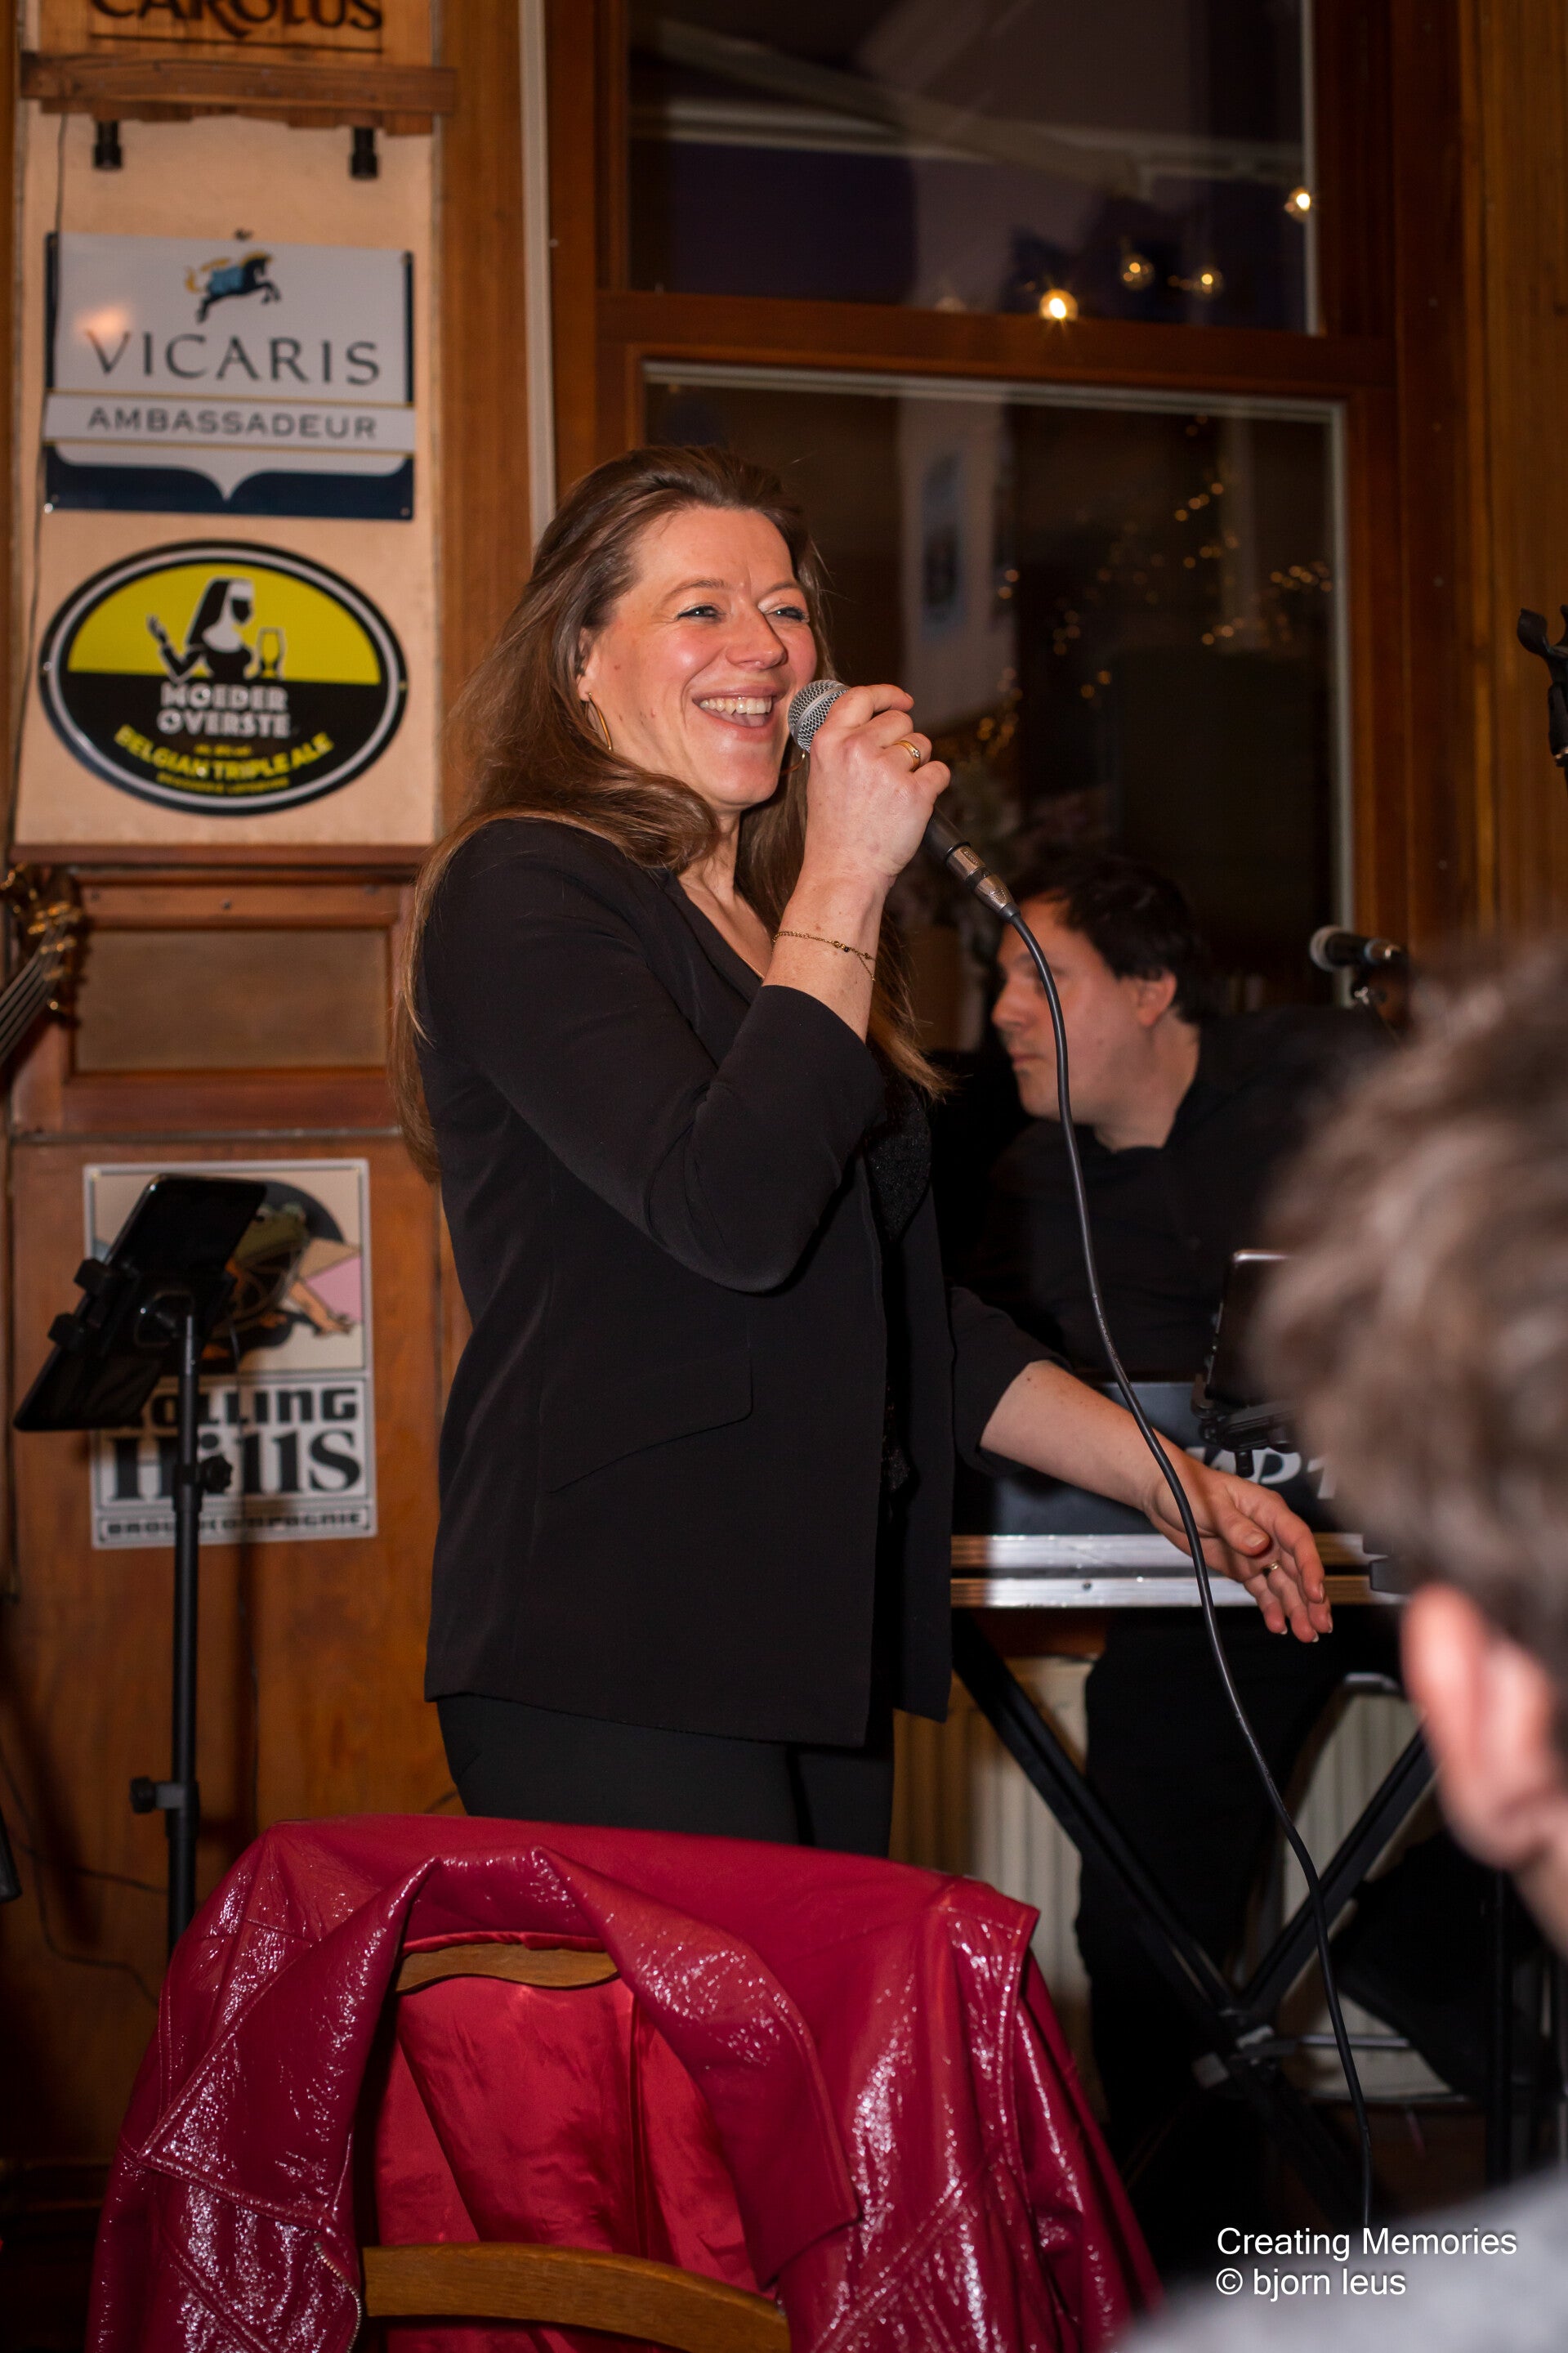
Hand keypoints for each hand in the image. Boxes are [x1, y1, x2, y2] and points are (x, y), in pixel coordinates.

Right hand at [799, 684, 950, 895]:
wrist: (843, 871)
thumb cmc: (834, 830)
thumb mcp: (823, 775)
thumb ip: (845, 743)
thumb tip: (877, 718)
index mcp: (829, 742)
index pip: (862, 697)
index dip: (888, 695)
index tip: (903, 700)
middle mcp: (857, 748)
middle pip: (901, 721)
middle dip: (904, 742)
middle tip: (890, 775)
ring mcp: (887, 769)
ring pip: (922, 745)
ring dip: (918, 765)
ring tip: (896, 795)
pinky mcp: (915, 791)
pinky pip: (940, 771)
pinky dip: (934, 786)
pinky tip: (913, 806)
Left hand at [1139, 1445, 1332, 1641]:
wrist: (1164, 1495)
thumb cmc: (1188, 1487)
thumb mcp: (1211, 1505)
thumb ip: (1235, 1526)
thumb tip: (1259, 1545)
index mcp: (1268, 1509)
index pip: (1298, 1539)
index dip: (1310, 1566)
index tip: (1314, 1592)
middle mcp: (1269, 1532)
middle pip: (1298, 1567)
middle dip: (1311, 1598)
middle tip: (1320, 1625)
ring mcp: (1258, 1551)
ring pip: (1284, 1583)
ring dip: (1295, 1608)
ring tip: (1305, 1633)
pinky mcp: (1244, 1566)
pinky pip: (1263, 1590)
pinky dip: (1271, 1608)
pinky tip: (1278, 1625)